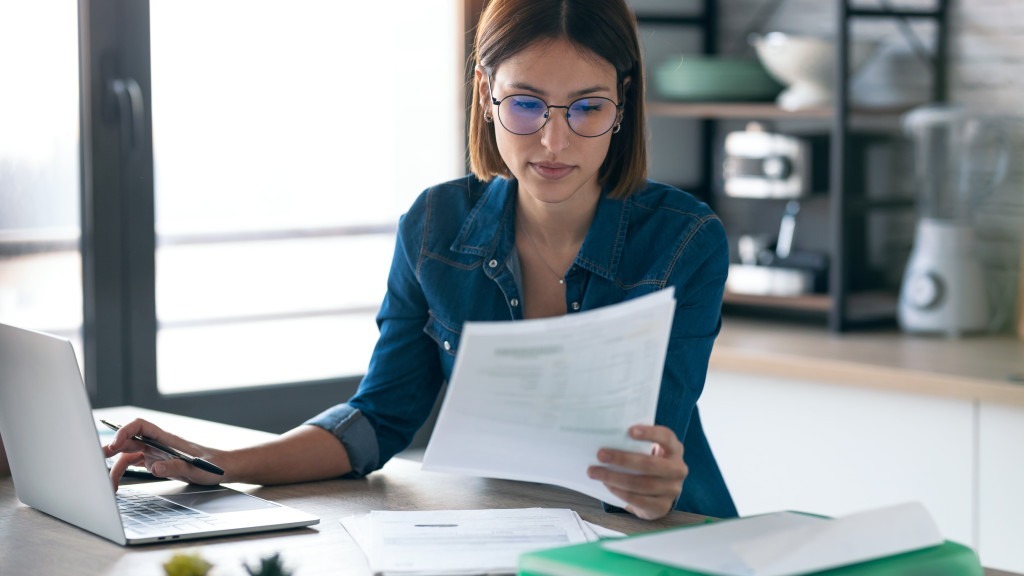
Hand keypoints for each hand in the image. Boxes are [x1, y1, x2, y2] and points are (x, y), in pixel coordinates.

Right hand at [102, 418, 225, 488]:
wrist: (222, 469)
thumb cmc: (212, 465)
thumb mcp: (196, 469)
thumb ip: (176, 467)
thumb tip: (155, 467)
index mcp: (167, 439)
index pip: (141, 426)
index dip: (126, 430)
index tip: (115, 443)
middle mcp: (158, 444)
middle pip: (129, 440)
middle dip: (111, 448)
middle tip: (96, 461)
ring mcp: (155, 453)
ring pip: (127, 455)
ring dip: (114, 466)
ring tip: (105, 483)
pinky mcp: (155, 462)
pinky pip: (133, 464)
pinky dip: (122, 473)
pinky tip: (115, 484)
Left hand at [587, 424, 686, 519]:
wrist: (657, 494)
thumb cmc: (647, 465)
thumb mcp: (648, 451)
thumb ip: (635, 444)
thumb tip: (605, 435)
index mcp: (675, 449)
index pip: (666, 437)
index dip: (650, 433)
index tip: (629, 431)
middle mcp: (678, 469)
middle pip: (651, 464)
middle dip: (623, 459)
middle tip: (600, 455)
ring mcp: (673, 490)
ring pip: (643, 484)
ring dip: (615, 478)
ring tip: (596, 472)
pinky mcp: (663, 507)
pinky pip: (640, 501)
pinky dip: (621, 493)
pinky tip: (608, 486)